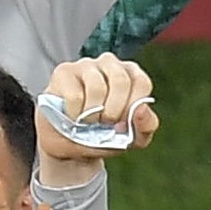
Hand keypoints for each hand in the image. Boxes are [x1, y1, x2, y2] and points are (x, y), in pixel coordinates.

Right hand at [35, 52, 157, 171]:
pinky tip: (72, 117)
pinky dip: (75, 115)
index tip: (121, 124)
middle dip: (113, 111)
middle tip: (103, 124)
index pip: (141, 83)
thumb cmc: (103, 136)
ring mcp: (85, 65)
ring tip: (87, 123)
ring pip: (97, 88)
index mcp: (132, 74)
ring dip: (92, 115)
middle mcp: (110, 63)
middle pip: (120, 81)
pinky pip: (75, 96)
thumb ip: (146, 125)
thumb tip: (141, 109)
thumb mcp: (132, 138)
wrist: (68, 145)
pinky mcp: (63, 72)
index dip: (132, 107)